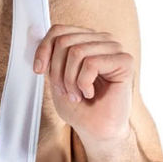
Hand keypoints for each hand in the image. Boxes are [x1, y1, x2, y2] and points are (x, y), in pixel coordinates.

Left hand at [34, 24, 133, 145]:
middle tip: (65, 92)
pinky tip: (90, 93)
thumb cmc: (80, 109)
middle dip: (57, 72)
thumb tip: (37, 38)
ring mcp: (114, 49)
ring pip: (77, 51)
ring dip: (70, 80)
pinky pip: (91, 63)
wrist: (98, 131)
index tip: (38, 71)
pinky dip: (83, 83)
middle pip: (65, 41)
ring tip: (77, 95)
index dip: (44, 49)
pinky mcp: (124, 61)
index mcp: (86, 41)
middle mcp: (101, 40)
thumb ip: (50, 59)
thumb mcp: (57, 80)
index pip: (59, 30)